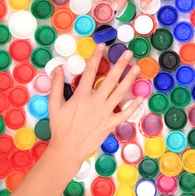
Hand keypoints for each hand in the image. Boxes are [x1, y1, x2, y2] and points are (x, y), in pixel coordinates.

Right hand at [47, 44, 142, 163]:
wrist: (67, 149)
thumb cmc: (60, 127)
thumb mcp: (54, 105)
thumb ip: (56, 85)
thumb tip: (58, 68)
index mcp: (82, 95)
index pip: (91, 71)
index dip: (97, 57)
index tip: (102, 46)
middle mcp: (96, 101)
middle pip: (111, 79)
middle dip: (120, 64)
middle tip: (128, 53)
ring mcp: (105, 113)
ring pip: (120, 93)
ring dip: (129, 80)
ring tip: (136, 68)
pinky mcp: (110, 124)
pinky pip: (124, 113)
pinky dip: (133, 105)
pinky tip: (141, 97)